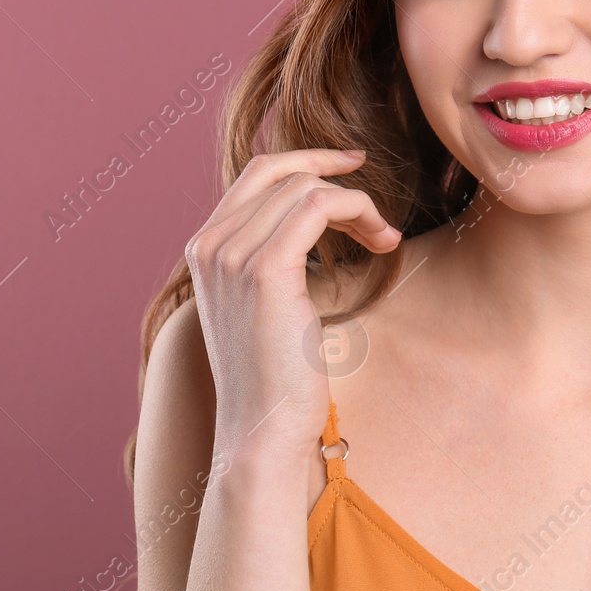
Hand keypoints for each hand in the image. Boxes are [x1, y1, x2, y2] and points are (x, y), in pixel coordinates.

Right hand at [183, 148, 400, 461]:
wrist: (262, 429)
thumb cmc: (275, 376)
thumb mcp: (265, 306)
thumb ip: (271, 259)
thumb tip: (310, 224)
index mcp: (205, 248)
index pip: (257, 173)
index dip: (308, 161)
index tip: (351, 168)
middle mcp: (210, 244)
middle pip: (281, 171)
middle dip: (337, 176)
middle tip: (376, 205)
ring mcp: (232, 255)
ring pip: (306, 188)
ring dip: (359, 205)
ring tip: (385, 240)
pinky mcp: (265, 270)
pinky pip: (320, 206)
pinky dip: (359, 211)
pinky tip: (382, 243)